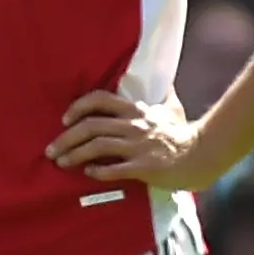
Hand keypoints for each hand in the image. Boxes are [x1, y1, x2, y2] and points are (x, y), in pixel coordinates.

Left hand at [47, 91, 214, 189]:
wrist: (202, 155)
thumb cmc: (184, 134)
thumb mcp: (172, 108)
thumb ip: (163, 93)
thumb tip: (164, 80)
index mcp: (136, 110)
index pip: (100, 100)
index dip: (78, 107)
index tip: (65, 119)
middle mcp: (133, 125)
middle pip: (91, 126)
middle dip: (66, 138)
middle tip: (51, 150)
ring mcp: (138, 146)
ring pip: (98, 146)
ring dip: (75, 155)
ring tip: (62, 163)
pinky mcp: (144, 167)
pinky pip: (115, 169)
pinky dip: (98, 171)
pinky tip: (88, 173)